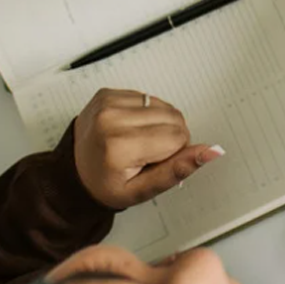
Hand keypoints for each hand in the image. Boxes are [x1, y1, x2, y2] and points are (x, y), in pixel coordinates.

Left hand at [72, 88, 221, 209]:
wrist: (72, 173)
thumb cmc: (105, 184)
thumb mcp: (142, 190)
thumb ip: (179, 170)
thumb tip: (212, 151)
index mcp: (119, 145)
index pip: (178, 137)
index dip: (173, 153)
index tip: (153, 163)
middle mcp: (111, 118)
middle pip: (174, 118)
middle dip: (169, 137)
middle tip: (146, 154)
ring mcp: (108, 103)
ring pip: (163, 106)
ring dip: (158, 124)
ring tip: (137, 142)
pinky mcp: (107, 93)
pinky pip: (147, 97)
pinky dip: (145, 114)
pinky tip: (130, 129)